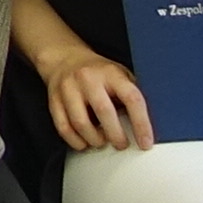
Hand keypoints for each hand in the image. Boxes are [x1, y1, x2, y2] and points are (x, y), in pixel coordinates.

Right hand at [37, 48, 153, 153]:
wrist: (65, 57)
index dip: (141, 123)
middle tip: (121, 144)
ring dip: (95, 140)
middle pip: (104, 112)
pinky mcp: (53, 99)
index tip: (146, 142)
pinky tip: (84, 142)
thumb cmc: (98, 72)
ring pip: (81, 123)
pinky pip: (63, 127)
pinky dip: (75, 141)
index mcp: (111, 73)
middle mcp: (88, 78)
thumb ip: (131, 94)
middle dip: (116, 135)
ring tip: (101, 142)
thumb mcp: (120, 75)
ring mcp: (68, 88)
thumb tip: (149, 124)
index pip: (131, 98)